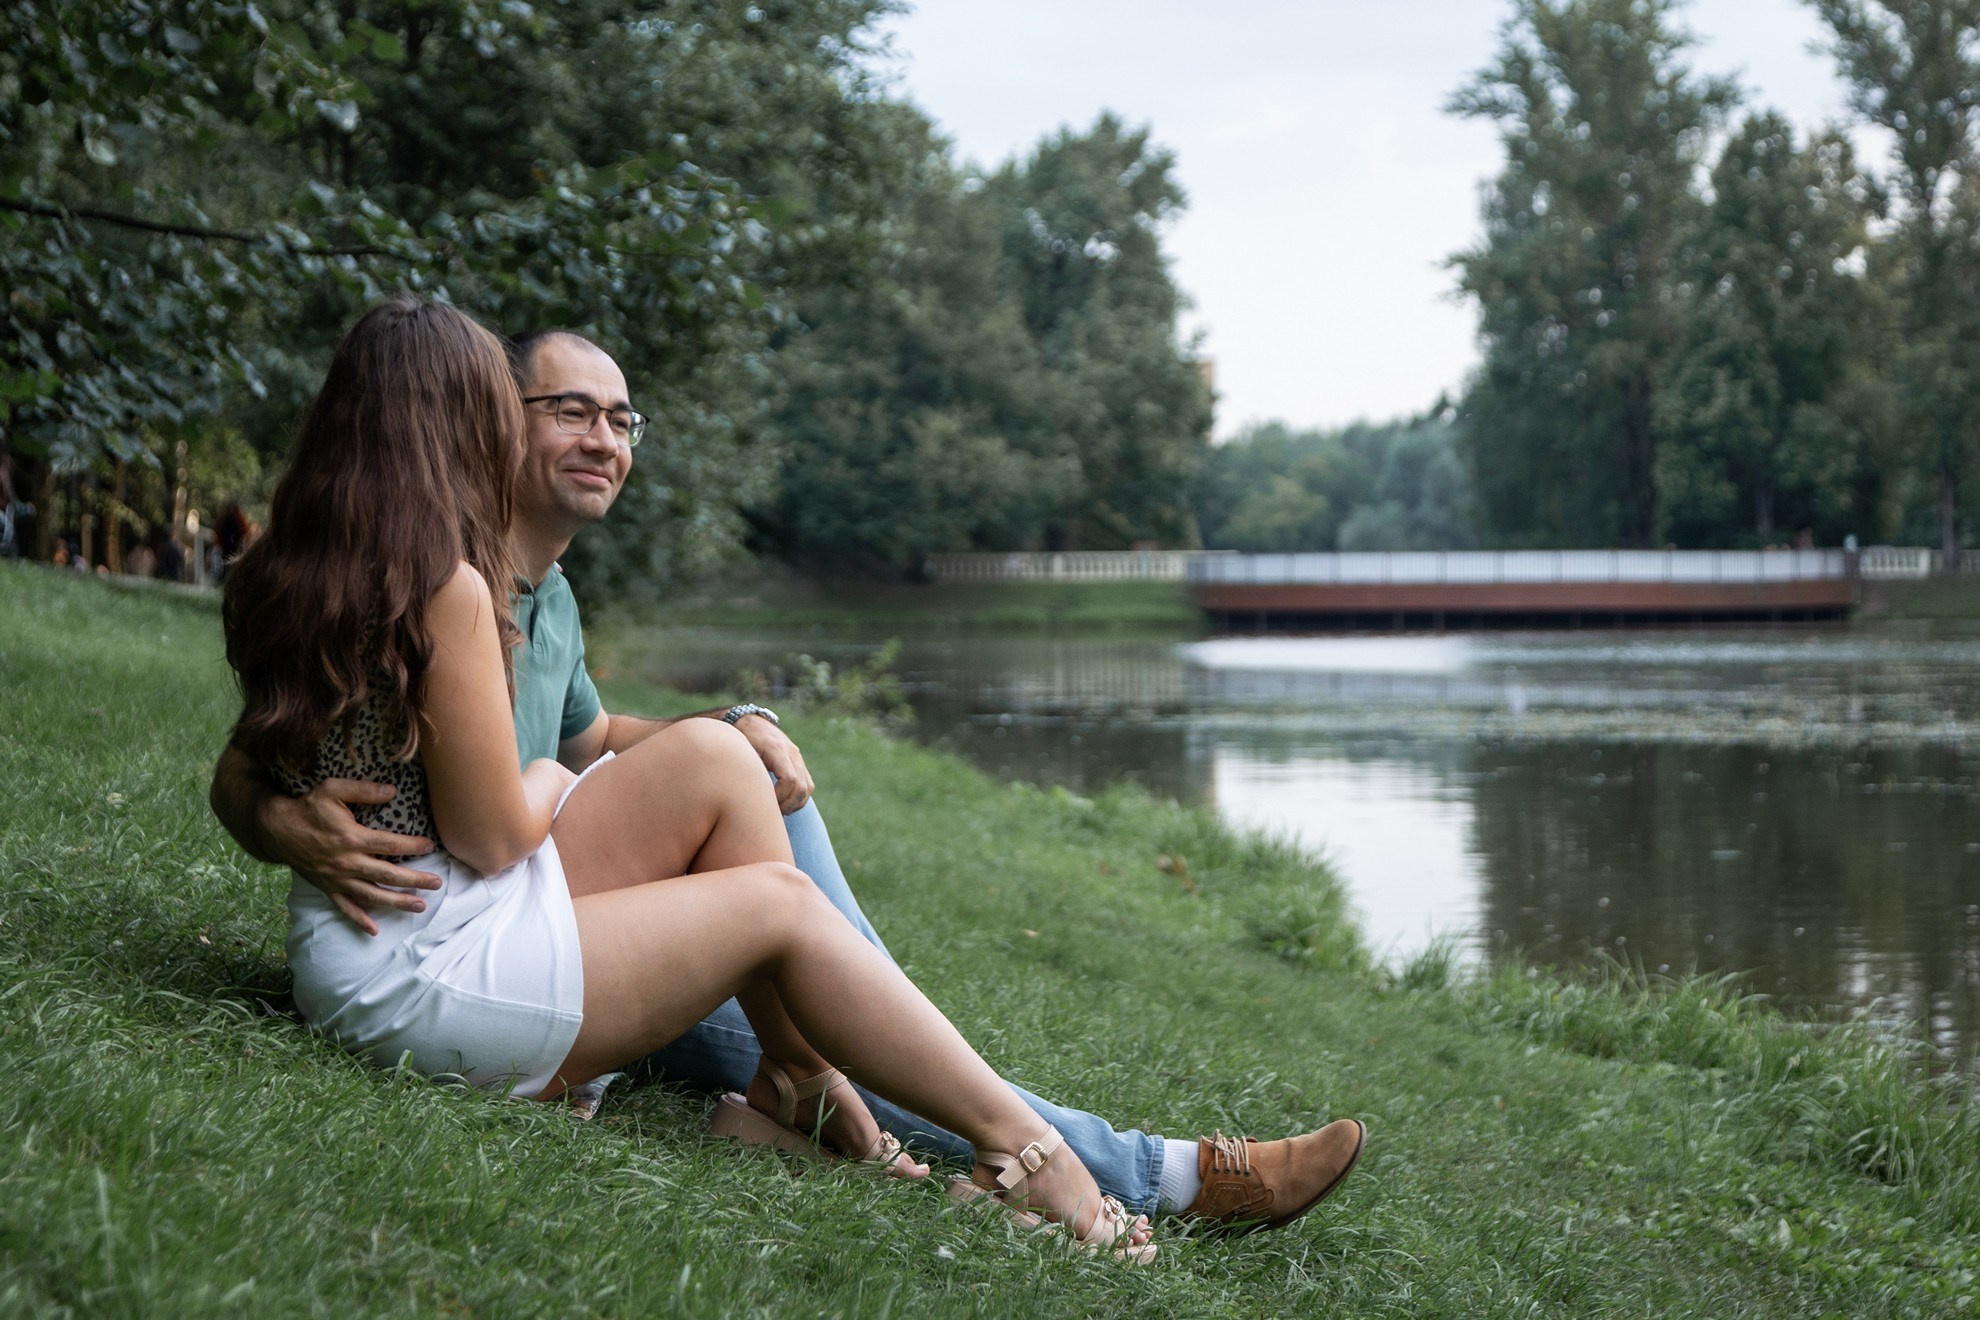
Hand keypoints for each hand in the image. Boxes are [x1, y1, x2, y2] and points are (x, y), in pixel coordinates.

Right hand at [259, 779, 437, 935]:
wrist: (276, 829)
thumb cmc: (307, 808)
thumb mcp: (332, 790)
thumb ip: (363, 790)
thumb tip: (393, 790)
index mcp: (352, 838)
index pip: (390, 844)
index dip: (413, 845)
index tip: (431, 845)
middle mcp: (347, 863)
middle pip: (387, 875)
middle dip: (415, 880)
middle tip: (437, 883)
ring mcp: (337, 879)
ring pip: (371, 895)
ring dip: (397, 902)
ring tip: (420, 905)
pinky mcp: (327, 888)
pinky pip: (345, 907)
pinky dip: (359, 920)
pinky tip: (375, 930)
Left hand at [734, 714, 814, 813]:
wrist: (749, 722)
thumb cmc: (739, 740)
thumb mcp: (739, 752)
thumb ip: (746, 770)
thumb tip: (746, 797)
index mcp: (776, 748)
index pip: (789, 779)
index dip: (779, 797)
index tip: (764, 804)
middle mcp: (791, 752)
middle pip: (800, 787)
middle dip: (787, 805)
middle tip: (770, 814)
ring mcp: (797, 757)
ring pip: (807, 788)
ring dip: (794, 804)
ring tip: (777, 811)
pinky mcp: (799, 762)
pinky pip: (807, 785)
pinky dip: (799, 798)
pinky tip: (784, 804)